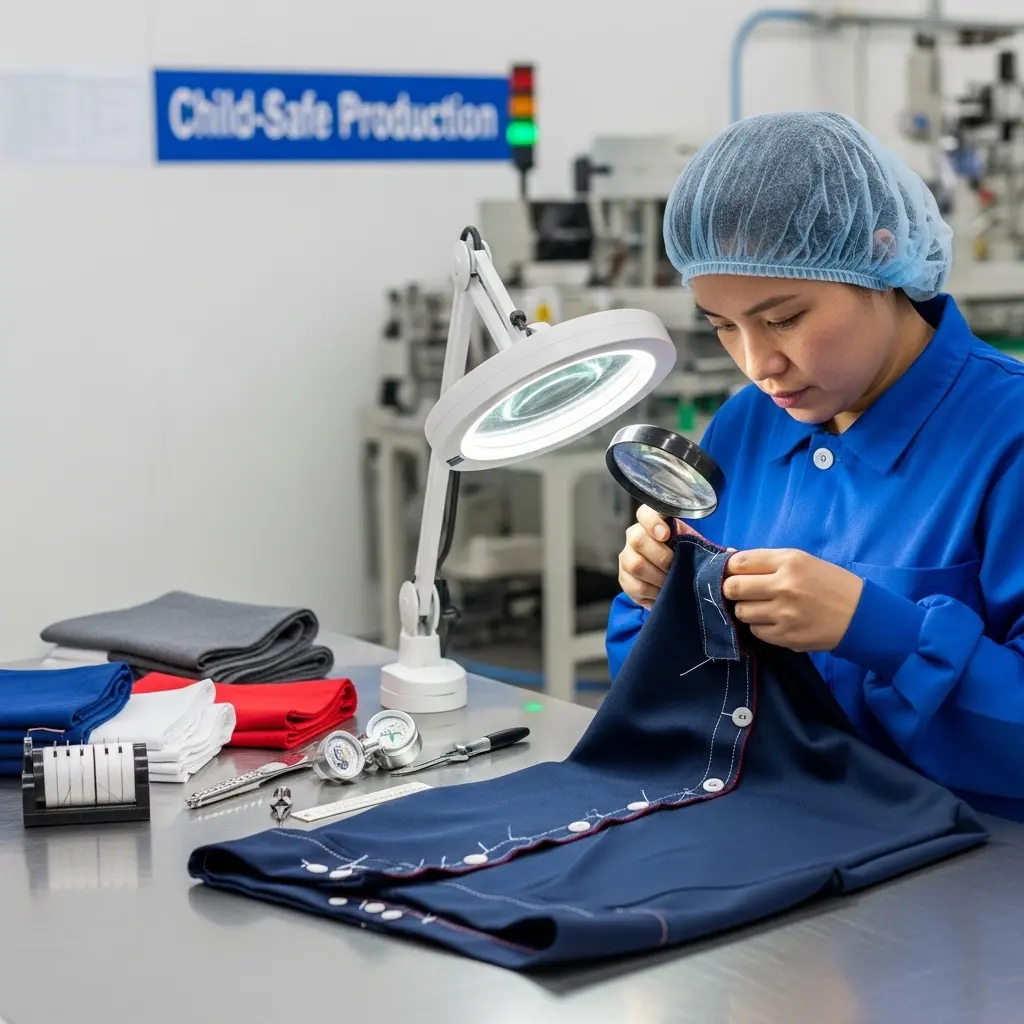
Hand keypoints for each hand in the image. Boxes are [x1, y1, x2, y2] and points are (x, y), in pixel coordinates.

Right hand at [618, 505, 700, 609]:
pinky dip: (651, 591)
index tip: (666, 534)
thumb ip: (708, 549)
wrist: (670, 586)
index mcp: (654, 523)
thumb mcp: (698, 551)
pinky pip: (634, 584)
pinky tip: (662, 593)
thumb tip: (731, 554)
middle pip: (637, 538)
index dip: (653, 521)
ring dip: (656, 575)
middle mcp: (635, 536)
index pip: (645, 512)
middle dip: (659, 555)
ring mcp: (627, 558)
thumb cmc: (685, 561)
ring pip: (634, 563)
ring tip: (671, 582)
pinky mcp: (625, 579)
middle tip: (673, 566)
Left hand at [722, 548, 863, 651]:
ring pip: (741, 612)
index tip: (732, 573)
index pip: (739, 563)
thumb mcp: (802, 560)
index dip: (729, 568)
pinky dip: (760, 626)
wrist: (860, 615)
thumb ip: (766, 560)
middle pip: (733, 588)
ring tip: (762, 607)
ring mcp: (784, 613)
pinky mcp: (786, 636)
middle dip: (732, 590)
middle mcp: (784, 586)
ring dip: (746, 609)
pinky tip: (775, 620)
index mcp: (789, 561)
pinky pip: (756, 630)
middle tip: (741, 592)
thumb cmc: (829, 583)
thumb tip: (728, 557)